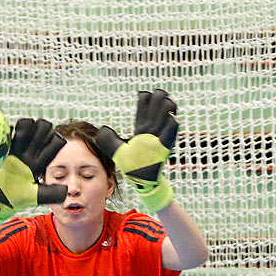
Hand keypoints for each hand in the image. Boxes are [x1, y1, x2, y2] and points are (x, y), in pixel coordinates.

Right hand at [0, 117, 65, 229]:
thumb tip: (67, 191)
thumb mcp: (35, 196)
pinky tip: (9, 134)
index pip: (54, 143)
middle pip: (42, 129)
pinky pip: (9, 132)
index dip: (54, 141)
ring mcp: (17, 149)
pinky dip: (10, 129)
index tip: (46, 147)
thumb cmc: (15, 199)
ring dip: (26, 126)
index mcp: (40, 162)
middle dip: (41, 129)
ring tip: (20, 135)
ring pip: (27, 127)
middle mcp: (31, 153)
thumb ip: (51, 193)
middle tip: (33, 138)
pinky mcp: (4, 149)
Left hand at [95, 89, 177, 209]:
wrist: (142, 180)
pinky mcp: (165, 147)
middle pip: (158, 107)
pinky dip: (172, 125)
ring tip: (167, 104)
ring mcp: (159, 137)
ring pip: (167, 116)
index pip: (144, 109)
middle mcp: (152, 131)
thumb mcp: (117, 151)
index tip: (144, 94)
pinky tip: (172, 118)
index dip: (145, 99)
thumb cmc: (132, 166)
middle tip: (159, 95)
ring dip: (167, 108)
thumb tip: (103, 128)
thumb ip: (108, 140)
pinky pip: (170, 133)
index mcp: (141, 129)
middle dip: (159, 98)